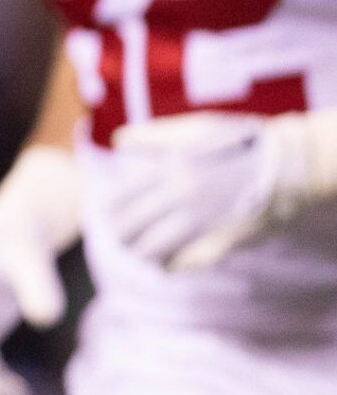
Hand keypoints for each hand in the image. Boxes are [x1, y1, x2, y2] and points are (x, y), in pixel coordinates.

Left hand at [110, 112, 303, 270]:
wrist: (285, 166)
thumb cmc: (237, 144)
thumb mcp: (193, 129)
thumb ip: (152, 136)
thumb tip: (118, 141)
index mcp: (169, 169)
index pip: (117, 200)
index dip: (109, 211)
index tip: (112, 213)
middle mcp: (180, 197)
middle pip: (128, 228)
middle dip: (122, 235)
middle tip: (124, 236)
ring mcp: (200, 223)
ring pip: (150, 250)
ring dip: (142, 253)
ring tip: (143, 251)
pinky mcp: (219, 242)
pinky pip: (182, 263)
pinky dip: (169, 265)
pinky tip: (167, 262)